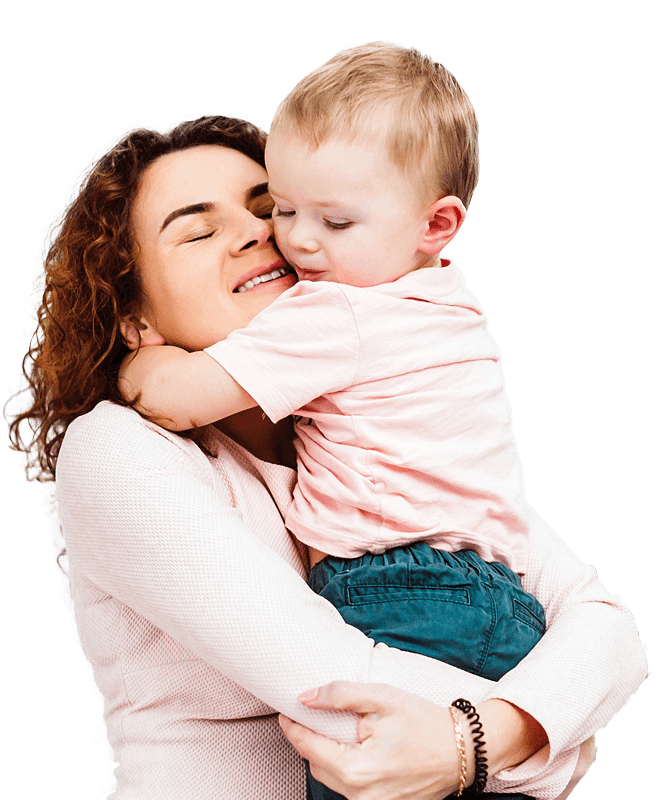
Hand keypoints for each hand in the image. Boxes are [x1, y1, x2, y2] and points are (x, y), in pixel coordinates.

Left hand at [279, 681, 461, 799]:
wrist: (463, 750)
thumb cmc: (424, 722)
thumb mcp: (382, 697)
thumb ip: (340, 695)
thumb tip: (305, 698)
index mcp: (357, 770)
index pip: (308, 747)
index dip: (292, 726)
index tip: (285, 710)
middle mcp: (361, 796)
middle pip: (317, 766)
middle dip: (308, 741)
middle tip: (307, 715)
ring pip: (333, 778)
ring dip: (327, 755)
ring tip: (333, 728)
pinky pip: (351, 786)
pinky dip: (345, 766)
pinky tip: (354, 747)